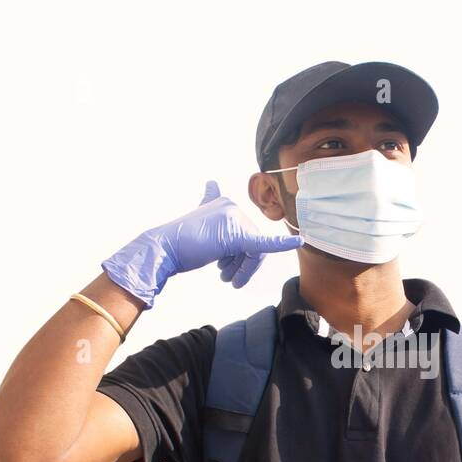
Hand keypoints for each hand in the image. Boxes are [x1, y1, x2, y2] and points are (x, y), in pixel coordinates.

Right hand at [101, 181, 302, 306]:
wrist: (163, 250)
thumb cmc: (180, 244)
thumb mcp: (203, 225)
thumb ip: (212, 207)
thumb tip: (212, 182)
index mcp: (225, 203)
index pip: (246, 232)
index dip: (243, 254)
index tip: (241, 260)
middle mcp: (231, 206)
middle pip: (253, 243)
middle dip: (243, 265)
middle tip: (230, 279)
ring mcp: (233, 219)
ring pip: (254, 251)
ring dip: (242, 270)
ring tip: (228, 278)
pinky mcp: (235, 235)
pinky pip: (262, 244)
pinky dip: (281, 244)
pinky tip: (298, 241)